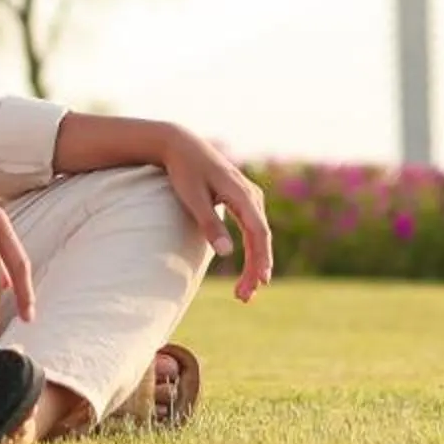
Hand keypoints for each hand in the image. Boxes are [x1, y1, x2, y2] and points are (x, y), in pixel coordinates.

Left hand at [158, 125, 273, 302]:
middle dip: (255, 269)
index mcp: (241, 194)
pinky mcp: (244, 201)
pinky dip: (252, 252)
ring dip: (254, 264)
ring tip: (243, 293)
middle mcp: (252, 195)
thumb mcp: (192, 197)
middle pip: (261, 238)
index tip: (261, 282)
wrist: (181, 145)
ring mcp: (251, 197)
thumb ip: (208, 224)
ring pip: (259, 236)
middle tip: (244, 298)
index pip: (258, 231)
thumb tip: (226, 253)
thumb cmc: (184, 170)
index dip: (261, 258)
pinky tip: (248, 271)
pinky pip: (254, 230)